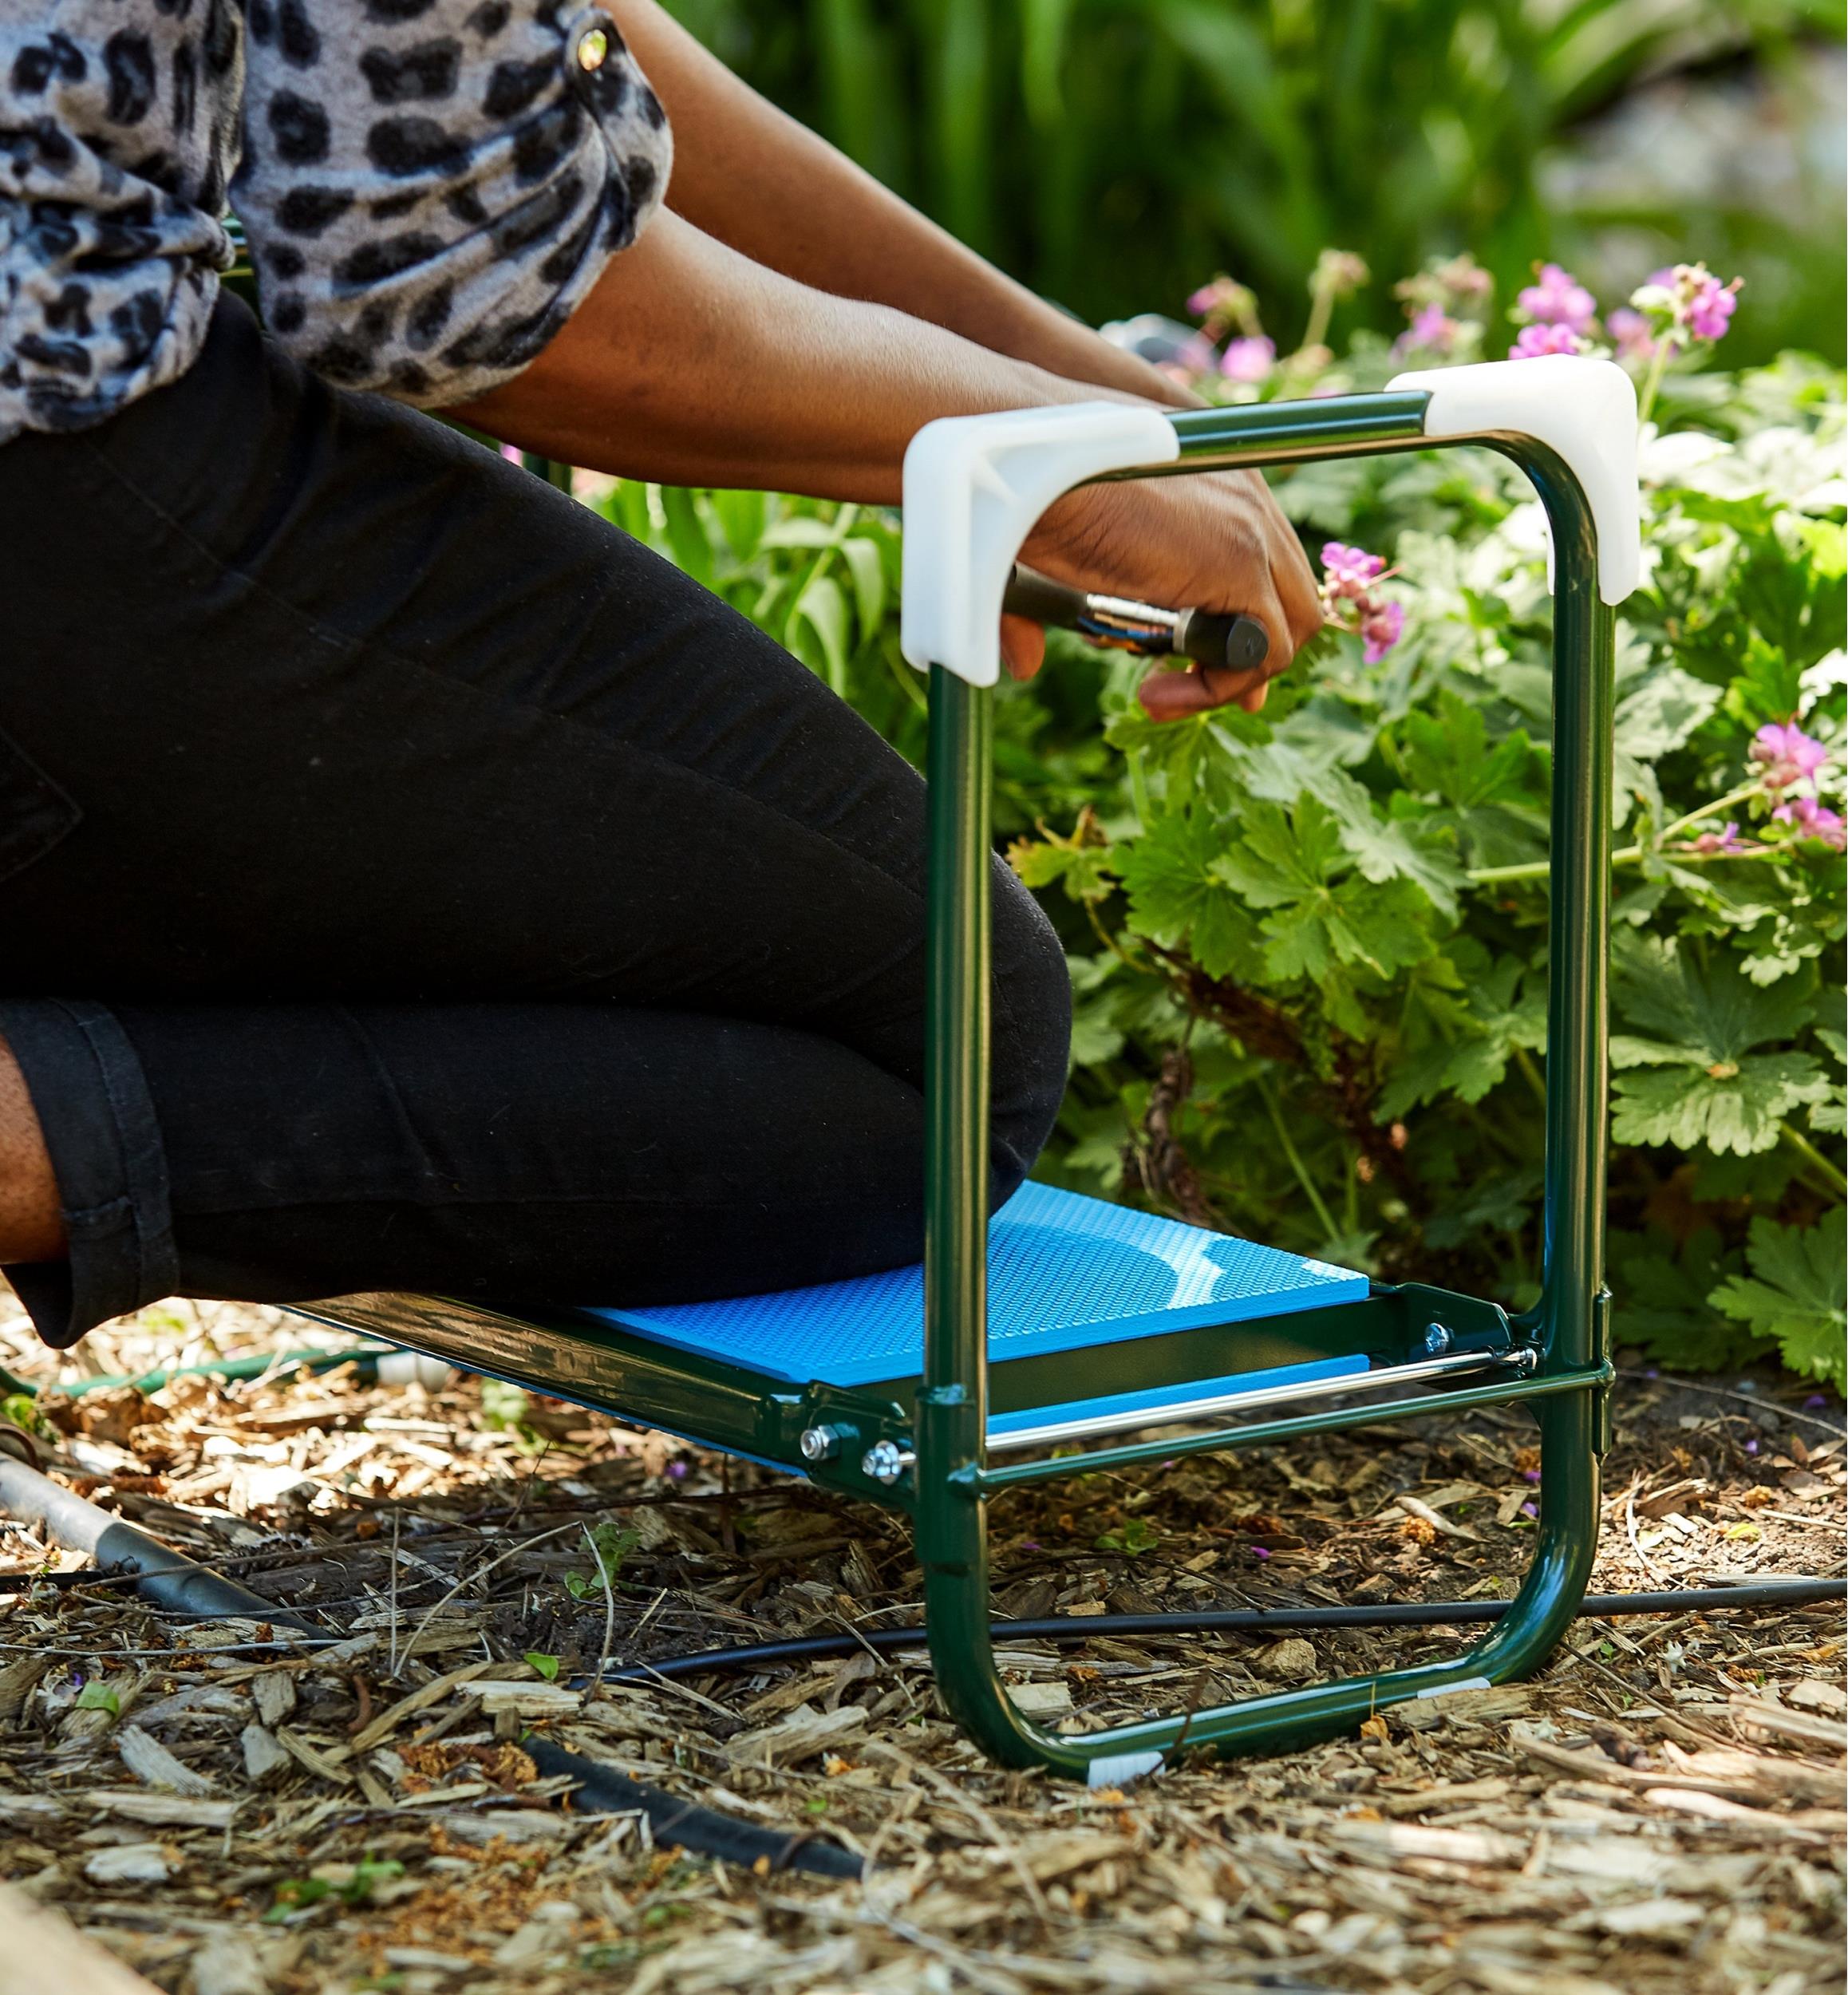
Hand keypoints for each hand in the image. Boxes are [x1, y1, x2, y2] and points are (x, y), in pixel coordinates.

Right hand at [1006, 466, 1322, 718]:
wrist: (1019, 464)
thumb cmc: (1018, 491)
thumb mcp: (1049, 552)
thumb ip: (1060, 601)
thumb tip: (1028, 666)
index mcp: (1214, 472)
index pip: (1263, 557)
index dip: (1239, 620)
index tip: (1190, 662)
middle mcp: (1246, 491)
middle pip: (1291, 593)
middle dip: (1247, 655)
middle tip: (1180, 685)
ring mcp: (1251, 526)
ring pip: (1288, 628)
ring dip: (1227, 679)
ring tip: (1156, 697)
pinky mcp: (1240, 562)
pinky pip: (1264, 652)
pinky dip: (1217, 688)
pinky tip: (1152, 696)